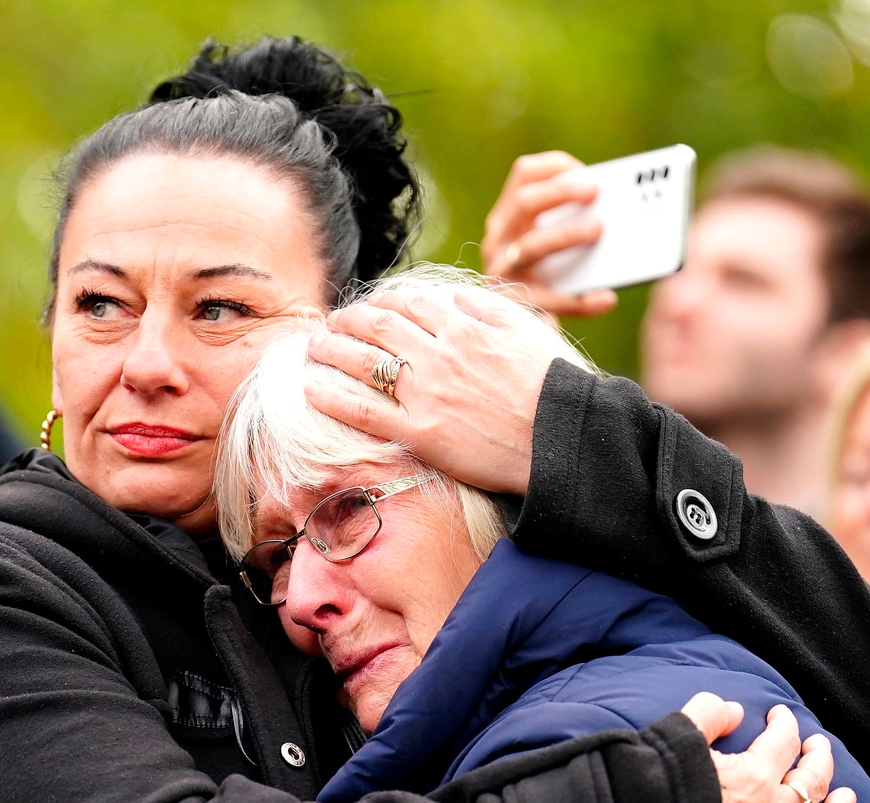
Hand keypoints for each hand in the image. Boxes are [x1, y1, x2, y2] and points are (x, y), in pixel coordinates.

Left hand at [305, 283, 564, 495]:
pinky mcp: (420, 433)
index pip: (410, 304)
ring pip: (364, 362)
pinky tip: (310, 389)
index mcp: (464, 327)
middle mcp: (439, 355)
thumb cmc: (550, 386)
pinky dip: (332, 398)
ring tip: (313, 347)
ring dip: (331, 350)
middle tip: (331, 322)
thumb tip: (454, 297)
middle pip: (378, 327)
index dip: (382, 302)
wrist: (559, 438)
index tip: (369, 307)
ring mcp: (426, 394)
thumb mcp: (524, 331)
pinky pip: (364, 412)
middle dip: (349, 320)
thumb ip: (486, 309)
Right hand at [480, 152, 619, 319]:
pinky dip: (580, 301)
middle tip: (595, 190)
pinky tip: (605, 299)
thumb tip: (617, 209)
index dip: (556, 167)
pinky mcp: (514, 307)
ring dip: (566, 234)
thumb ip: (574, 222)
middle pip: (524, 203)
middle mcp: (499, 242)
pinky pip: (547, 300)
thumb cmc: (553, 282)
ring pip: (530, 246)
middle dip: (560, 191)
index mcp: (511, 217)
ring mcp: (502, 274)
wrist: (523, 341)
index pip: (524, 174)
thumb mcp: (556, 245)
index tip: (587, 171)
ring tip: (599, 229)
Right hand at [680, 693, 859, 802]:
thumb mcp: (672, 739)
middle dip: (818, 759)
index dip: (784, 723)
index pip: (782, 740)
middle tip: (817, 748)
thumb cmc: (647, 796)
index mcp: (753, 776)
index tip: (778, 716)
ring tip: (847, 797)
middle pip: (812, 781)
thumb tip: (733, 710)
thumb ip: (706, 715)